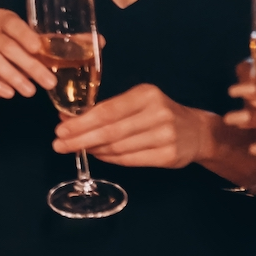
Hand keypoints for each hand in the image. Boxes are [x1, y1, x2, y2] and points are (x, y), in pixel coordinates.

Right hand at [0, 8, 59, 99]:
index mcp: (2, 20)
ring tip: (31, 92)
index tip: (38, 48)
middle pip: (4, 44)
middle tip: (49, 82)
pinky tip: (8, 94)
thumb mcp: (40, 51)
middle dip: (29, 64)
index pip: (10, 21)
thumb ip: (65, 46)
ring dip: (12, 75)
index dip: (23, 33)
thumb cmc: (19, 59)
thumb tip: (101, 41)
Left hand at [55, 82, 214, 167]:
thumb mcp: (136, 101)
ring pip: (119, 147)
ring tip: (76, 149)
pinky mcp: (169, 156)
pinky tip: (97, 155)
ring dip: (93, 149)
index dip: (81, 122)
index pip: (107, 111)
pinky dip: (110, 158)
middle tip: (58, 144)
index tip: (59, 129)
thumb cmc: (158, 112)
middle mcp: (157, 114)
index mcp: (146, 95)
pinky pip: (131, 160)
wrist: (197, 131)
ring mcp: (165, 136)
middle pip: (110, 131)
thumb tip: (67, 118)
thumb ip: (106, 109)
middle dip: (80, 139)